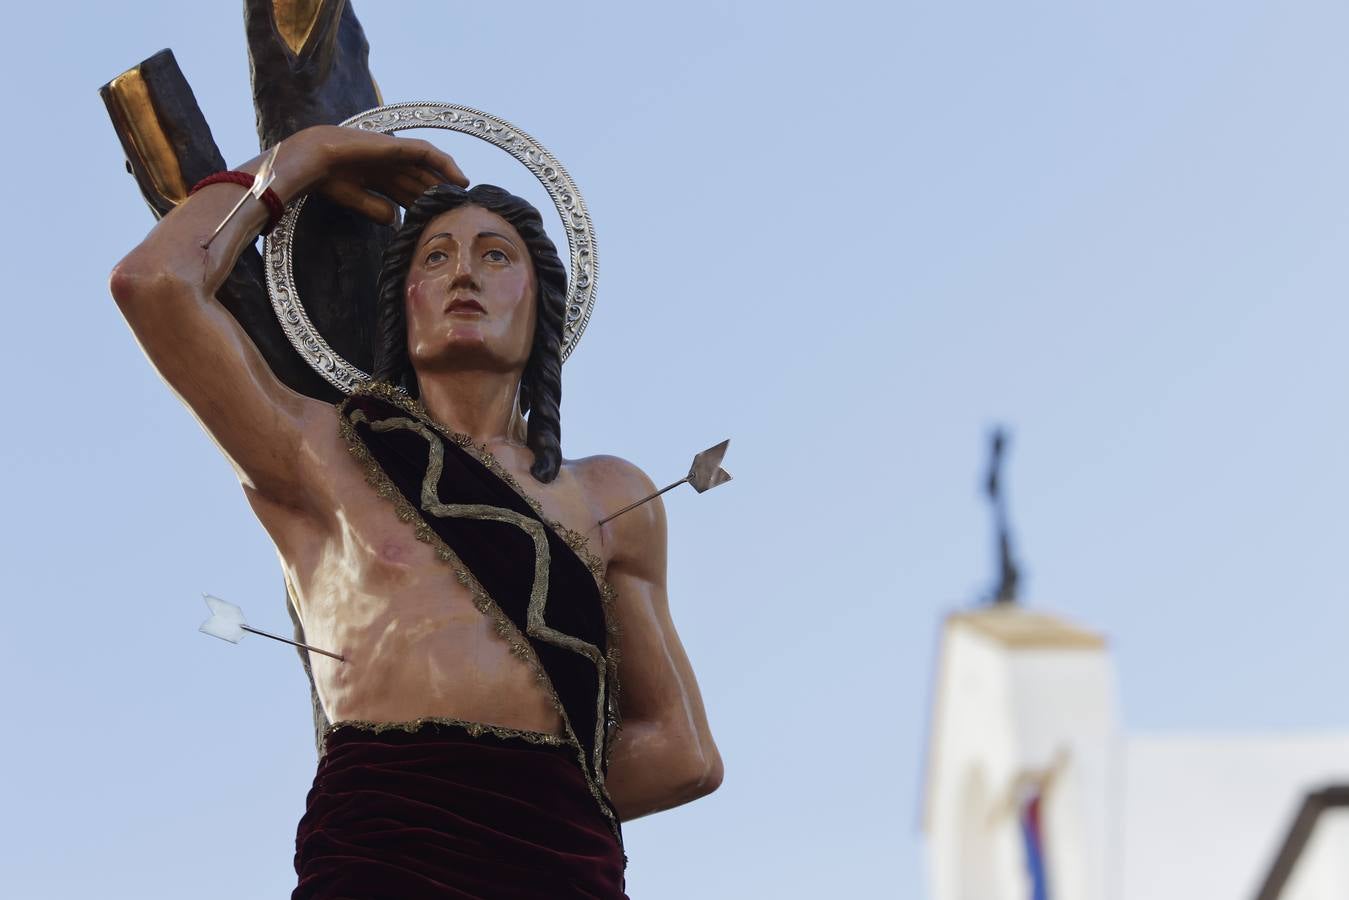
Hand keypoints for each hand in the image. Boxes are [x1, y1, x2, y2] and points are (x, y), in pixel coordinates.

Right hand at [289, 125, 468, 223]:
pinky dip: (446, 165)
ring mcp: (393, 152)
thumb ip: (375, 209)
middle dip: (440, 195)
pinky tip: (460, 180)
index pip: (408, 192)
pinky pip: (428, 153)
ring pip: (429, 168)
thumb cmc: (327, 180)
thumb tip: (394, 221)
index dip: (425, 205)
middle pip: (421, 180)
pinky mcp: (397, 144)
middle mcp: (388, 163)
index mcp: (376, 176)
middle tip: (461, 212)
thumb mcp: (356, 200)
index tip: (441, 221)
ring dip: (448, 182)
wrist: (314, 159)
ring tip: (465, 198)